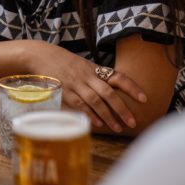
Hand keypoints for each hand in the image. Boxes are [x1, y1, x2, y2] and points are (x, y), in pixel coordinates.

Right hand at [28, 42, 146, 131]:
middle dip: (122, 108)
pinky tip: (98, 124)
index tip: (144, 98)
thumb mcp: (82, 65)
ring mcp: (75, 84)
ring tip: (118, 128)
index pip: (118, 77)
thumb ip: (96, 77)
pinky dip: (90, 115)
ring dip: (108, 116)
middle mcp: (87, 76)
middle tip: (133, 122)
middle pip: (109, 93)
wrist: (40, 56)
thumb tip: (113, 89)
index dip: (132, 87)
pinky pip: (79, 105)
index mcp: (94, 69)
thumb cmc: (63, 62)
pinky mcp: (64, 92)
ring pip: (95, 101)